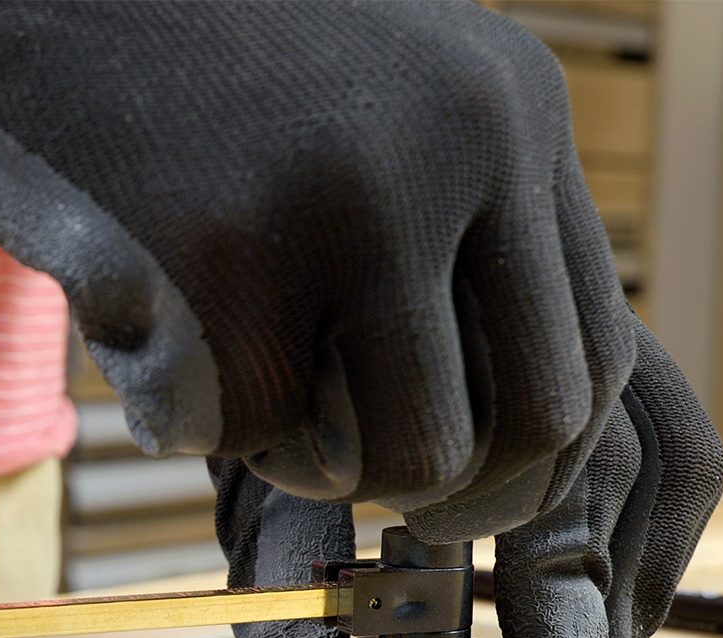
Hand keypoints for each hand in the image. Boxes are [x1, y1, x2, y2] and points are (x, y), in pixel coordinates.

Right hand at [0, 0, 722, 637]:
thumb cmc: (188, 58)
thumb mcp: (376, 106)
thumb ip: (452, 235)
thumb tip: (504, 435)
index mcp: (511, 110)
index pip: (590, 355)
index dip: (526, 459)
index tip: (452, 489)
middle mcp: (459, 144)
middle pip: (531, 427)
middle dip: (446, 495)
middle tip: (360, 483)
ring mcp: (342, 197)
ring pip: (396, 458)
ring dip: (307, 458)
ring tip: (224, 365)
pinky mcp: (215, 254)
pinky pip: (240, 437)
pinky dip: (185, 411)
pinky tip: (132, 308)